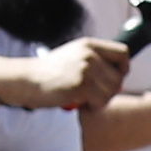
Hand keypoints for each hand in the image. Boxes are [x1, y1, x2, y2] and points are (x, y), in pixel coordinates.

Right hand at [0, 37, 130, 116]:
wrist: (27, 80)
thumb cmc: (49, 73)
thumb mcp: (74, 57)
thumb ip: (96, 61)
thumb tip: (121, 77)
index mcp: (89, 44)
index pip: (123, 53)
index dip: (123, 68)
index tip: (112, 78)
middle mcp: (89, 54)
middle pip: (119, 77)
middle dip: (109, 90)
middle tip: (91, 94)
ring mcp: (85, 68)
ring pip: (112, 91)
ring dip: (100, 100)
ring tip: (82, 97)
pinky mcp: (82, 84)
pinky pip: (101, 101)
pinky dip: (92, 106)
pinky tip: (78, 101)